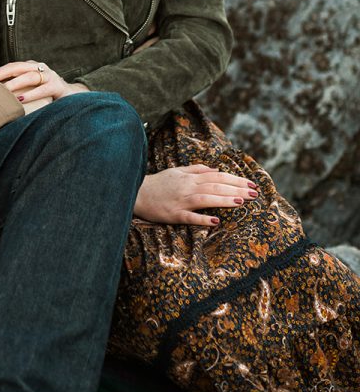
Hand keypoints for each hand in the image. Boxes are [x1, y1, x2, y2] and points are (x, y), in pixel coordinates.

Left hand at [0, 60, 87, 104]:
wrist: (74, 98)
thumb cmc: (47, 95)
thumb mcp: (32, 89)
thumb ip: (18, 89)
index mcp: (31, 67)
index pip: (11, 66)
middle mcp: (40, 67)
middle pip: (17, 67)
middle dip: (2, 75)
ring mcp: (50, 75)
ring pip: (29, 76)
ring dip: (15, 84)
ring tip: (3, 92)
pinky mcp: (58, 86)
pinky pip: (43, 89)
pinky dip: (31, 94)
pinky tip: (21, 100)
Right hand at [134, 164, 258, 225]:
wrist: (136, 193)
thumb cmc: (159, 183)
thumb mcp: (177, 171)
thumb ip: (196, 170)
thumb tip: (216, 169)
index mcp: (190, 177)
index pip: (217, 177)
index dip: (235, 179)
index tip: (251, 183)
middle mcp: (187, 187)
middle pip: (215, 186)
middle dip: (236, 189)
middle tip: (254, 193)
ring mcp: (181, 201)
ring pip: (206, 198)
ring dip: (224, 200)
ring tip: (241, 201)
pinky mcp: (174, 214)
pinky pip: (189, 217)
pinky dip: (203, 219)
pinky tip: (216, 222)